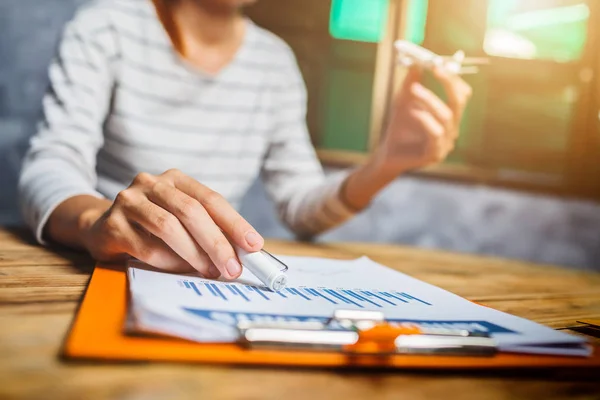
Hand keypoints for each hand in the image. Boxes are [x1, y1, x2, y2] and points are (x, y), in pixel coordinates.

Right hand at [79, 169, 263, 278]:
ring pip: (168, 227)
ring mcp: (129, 201)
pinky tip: (180, 270)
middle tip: (232, 268)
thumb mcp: (180, 217)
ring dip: (194, 254)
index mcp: (175, 178)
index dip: (235, 222)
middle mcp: (151, 183)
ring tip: (209, 271)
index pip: (211, 199)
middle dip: (217, 243)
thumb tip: (242, 253)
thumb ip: (208, 228)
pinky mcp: (112, 225)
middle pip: (191, 211)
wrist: (101, 226)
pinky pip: (147, 247)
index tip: (254, 245)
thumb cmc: (152, 224)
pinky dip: (169, 262)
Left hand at [373, 65, 471, 174]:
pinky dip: (425, 119)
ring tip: (413, 89)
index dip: (452, 77)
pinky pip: (436, 133)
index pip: (461, 93)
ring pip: (447, 116)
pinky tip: (412, 112)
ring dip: (430, 99)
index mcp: (449, 116)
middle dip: (448, 82)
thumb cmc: (398, 128)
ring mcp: (446, 143)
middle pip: (460, 102)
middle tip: (434, 68)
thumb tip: (416, 62)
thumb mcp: (402, 102)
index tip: (438, 62)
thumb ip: (410, 84)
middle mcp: (451, 129)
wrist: (387, 155)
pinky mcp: (435, 155)